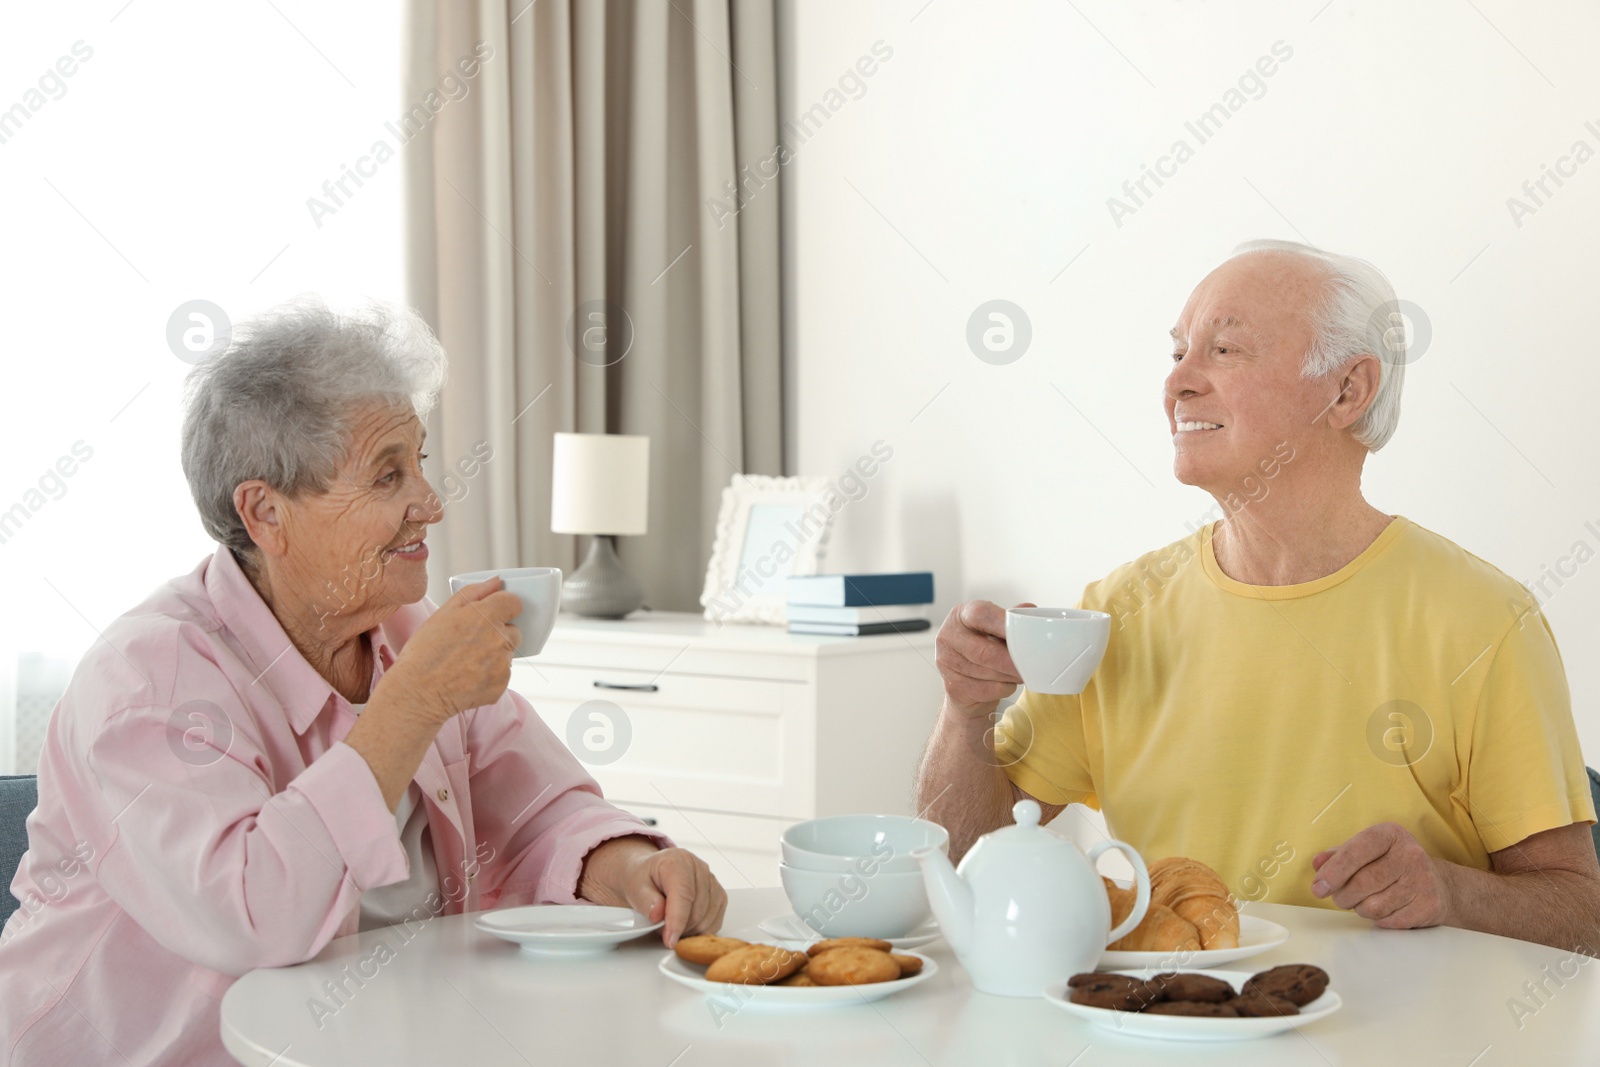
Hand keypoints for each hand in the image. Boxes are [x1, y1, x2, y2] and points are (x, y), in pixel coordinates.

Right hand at [382, 578, 521, 723]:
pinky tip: (468, 677)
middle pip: (513, 629)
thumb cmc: (425, 651)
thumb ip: (474, 592)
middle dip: (498, 633)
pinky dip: (490, 675)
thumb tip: (497, 581)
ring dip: (494, 654)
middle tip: (471, 642)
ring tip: (466, 661)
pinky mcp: (501, 684)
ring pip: (507, 653)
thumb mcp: (443, 613)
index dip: (503, 607)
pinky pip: (503, 674)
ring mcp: (503, 663)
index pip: (514, 602)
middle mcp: (499, 638)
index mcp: (486, 615)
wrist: (418, 693)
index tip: (492, 614)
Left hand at [580, 837, 726, 946]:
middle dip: (679, 927)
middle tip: (661, 928)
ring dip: (689, 930)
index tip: (669, 939)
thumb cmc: (644, 879)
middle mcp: (699, 868)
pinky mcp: (719, 895)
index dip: (677, 920)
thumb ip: (645, 901)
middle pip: (697, 909)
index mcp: (677, 861)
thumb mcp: (635, 887)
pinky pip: (715, 921)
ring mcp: (712, 881)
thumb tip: (657, 914)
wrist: (651, 874)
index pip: (683, 894)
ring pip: (708, 918)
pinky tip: (685, 924)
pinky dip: (700, 930)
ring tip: (671, 923)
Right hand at [935, 600, 1032, 717]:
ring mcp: (947, 663)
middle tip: (1031, 665)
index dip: (1003, 622)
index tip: (1023, 630)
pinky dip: (1004, 688)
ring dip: (1011, 675)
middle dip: (1012, 661)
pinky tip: (1005, 682)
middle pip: (985, 651)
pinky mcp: (953, 687)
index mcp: (960, 616)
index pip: (980, 614)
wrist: (964, 683)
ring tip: (1019, 672)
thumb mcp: (994, 629)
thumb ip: (1010, 620)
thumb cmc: (983, 649)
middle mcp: (948, 637)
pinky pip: (988, 690)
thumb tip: (1030, 612)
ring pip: (988, 673)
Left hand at [1311, 822, 1450, 927]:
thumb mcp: (1366, 852)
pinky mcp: (1429, 905)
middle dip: (1342, 896)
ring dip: (1360, 908)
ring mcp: (1423, 880)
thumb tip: (1318, 864)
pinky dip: (1379, 919)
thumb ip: (1339, 856)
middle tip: (1339, 898)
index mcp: (1390, 834)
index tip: (1318, 887)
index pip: (1355, 851)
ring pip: (1373, 906)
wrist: (1438, 885)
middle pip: (1362, 883)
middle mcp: (1410, 854)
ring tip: (1365, 901)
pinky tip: (1385, 909)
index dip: (1333, 871)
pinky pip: (1389, 921)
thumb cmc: (1391, 865)